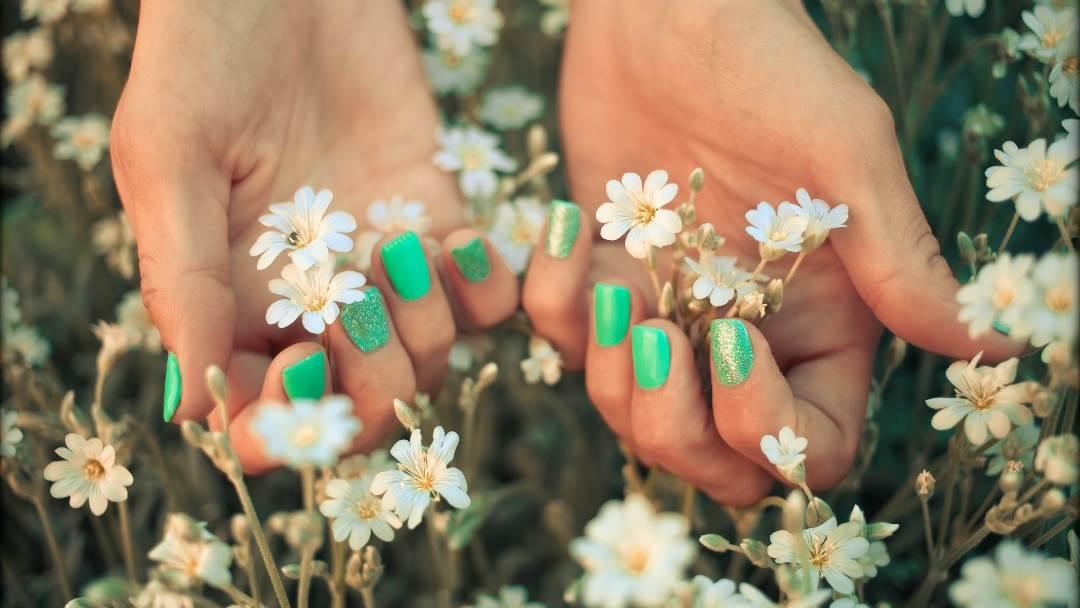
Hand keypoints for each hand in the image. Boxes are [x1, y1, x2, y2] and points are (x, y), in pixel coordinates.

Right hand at [111, 2, 518, 470]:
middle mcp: (311, 302)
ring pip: (431, 358)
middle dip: (374, 381)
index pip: (262, 414)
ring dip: (429, 325)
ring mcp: (381, 267)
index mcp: (231, 305)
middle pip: (363, 403)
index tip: (305, 367)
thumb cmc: (204, 56)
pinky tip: (459, 237)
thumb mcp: (171, 158)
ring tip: (402, 247)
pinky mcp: (438, 221)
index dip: (290, 424)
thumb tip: (192, 408)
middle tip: (360, 306)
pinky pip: (486, 299)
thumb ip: (183, 281)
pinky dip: (486, 288)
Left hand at [522, 0, 1018, 503]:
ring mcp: (668, 315)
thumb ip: (899, 262)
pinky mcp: (600, 282)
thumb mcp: (844, 158)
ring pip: (631, 418)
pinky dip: (553, 301)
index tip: (730, 337)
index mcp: (819, 324)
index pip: (807, 443)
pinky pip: (561, 340)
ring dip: (607, 374)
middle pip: (711, 459)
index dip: (766, 424)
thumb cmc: (767, 67)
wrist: (663, 10)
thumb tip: (990, 348)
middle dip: (671, 424)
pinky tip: (567, 228)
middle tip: (651, 336)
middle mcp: (745, 336)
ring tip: (613, 284)